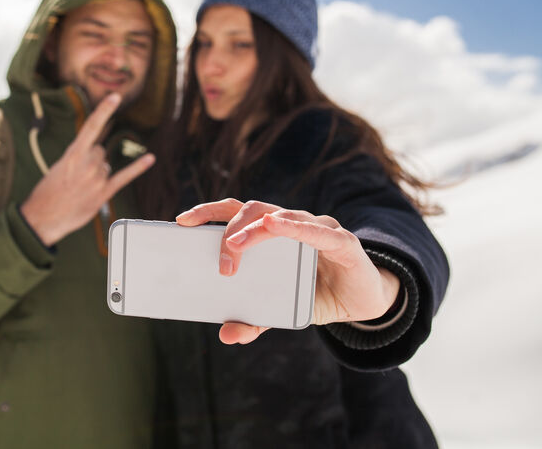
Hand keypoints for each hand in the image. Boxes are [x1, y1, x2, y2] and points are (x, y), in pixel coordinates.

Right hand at [21, 93, 155, 245]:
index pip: (91, 127)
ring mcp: (96, 179)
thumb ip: (78, 159)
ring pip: (106, 166)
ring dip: (97, 175)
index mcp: (72, 154)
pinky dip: (138, 167)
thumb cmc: (48, 192)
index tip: (115, 97)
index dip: (104, 111)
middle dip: (91, 161)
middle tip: (76, 177)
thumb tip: (99, 159)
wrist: (42, 217)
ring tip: (81, 188)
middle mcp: (87, 164)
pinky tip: (151, 158)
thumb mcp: (58, 168)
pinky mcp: (103, 193)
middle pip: (100, 152)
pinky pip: (124, 177)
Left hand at [175, 199, 399, 343]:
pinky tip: (279, 226)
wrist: (363, 302)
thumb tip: (227, 334)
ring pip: (281, 215)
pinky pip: (319, 232)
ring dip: (258, 229)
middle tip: (221, 260)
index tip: (182, 221)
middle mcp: (291, 223)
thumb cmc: (317, 294)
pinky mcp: (342, 242)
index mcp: (271, 234)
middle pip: (253, 210)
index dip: (208, 212)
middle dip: (230, 229)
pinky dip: (297, 228)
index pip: (235, 212)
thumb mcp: (280, 309)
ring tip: (238, 243)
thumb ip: (255, 319)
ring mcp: (316, 228)